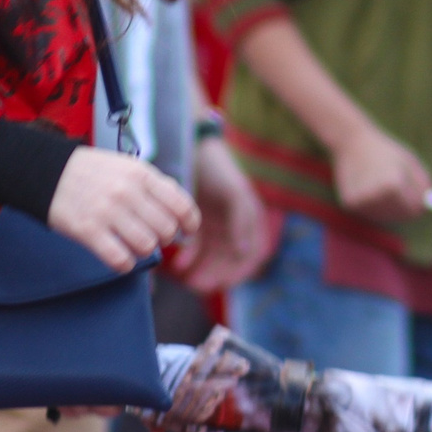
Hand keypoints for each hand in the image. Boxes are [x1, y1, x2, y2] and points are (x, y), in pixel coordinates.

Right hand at [49, 148, 199, 270]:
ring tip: (134, 245)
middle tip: (153, 237)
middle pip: (166, 230)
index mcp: (141, 174)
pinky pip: (120, 260)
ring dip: (144, 251)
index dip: (190, 223)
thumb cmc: (92, 172)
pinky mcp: (88, 231)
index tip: (187, 231)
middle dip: (164, 239)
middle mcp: (127, 191)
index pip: (181, 205)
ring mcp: (107, 211)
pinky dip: (124, 264)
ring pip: (146, 246)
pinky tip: (119, 256)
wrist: (46, 171)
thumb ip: (154, 186)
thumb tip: (182, 213)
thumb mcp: (127, 167)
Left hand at [170, 135, 270, 291]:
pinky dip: (189, 256)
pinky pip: (196, 246)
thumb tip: (244, 253)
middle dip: (216, 276)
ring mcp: (217, 224)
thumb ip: (241, 221)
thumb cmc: (218, 168)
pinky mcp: (197, 221)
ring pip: (212, 257)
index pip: (252, 255)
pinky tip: (180, 263)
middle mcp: (235, 225)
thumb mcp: (233, 192)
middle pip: (230, 260)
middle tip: (199, 287)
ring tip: (189, 281)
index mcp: (250, 219)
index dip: (239, 273)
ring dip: (203, 270)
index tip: (223, 284)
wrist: (193, 144)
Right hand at [330, 124, 431, 225]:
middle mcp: (375, 196)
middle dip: (405, 207)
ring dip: (388, 206)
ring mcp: (361, 202)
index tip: (420, 199)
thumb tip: (429, 206)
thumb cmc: (386, 151)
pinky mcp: (350, 204)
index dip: (418, 204)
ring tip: (382, 184)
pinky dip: (373, 204)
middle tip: (404, 195)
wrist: (352, 142)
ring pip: (384, 216)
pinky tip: (368, 186)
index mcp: (392, 184)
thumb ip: (423, 184)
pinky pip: (371, 212)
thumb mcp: (410, 162)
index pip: (414, 210)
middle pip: (399, 216)